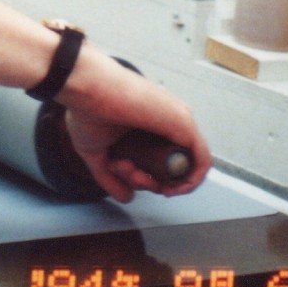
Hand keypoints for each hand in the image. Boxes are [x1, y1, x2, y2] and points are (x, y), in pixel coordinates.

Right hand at [59, 49, 211, 202]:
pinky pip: (202, 161)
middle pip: (169, 168)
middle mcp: (165, 123)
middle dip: (147, 182)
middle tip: (125, 172)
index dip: (145, 178)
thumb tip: (127, 198)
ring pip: (181, 167)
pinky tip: (173, 188)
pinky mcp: (184, 123)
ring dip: (159, 182)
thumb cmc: (86, 110)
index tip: (125, 175)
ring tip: (133, 173)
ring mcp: (176, 122)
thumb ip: (109, 177)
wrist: (86, 88)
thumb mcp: (95, 152)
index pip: (157, 162)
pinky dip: (191, 180)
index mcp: (148, 126)